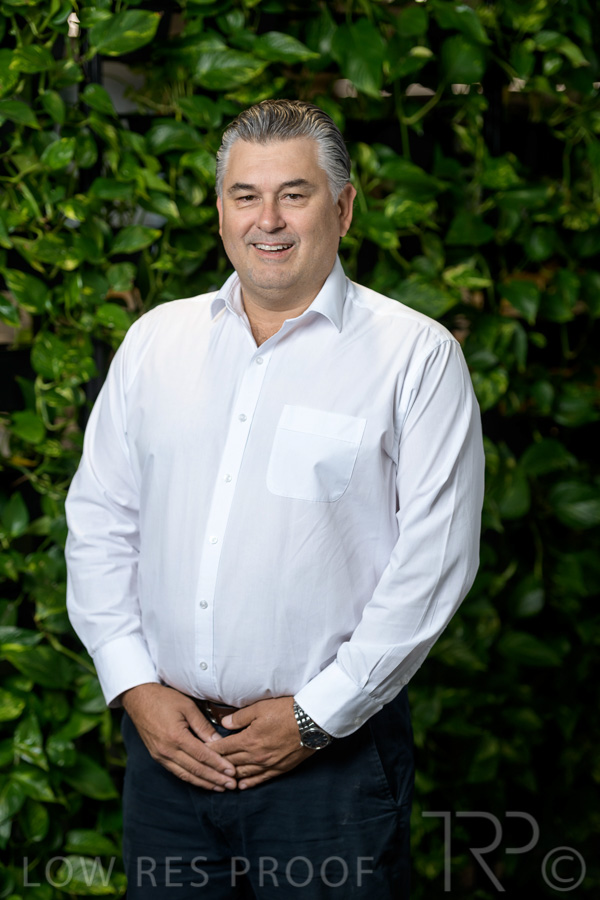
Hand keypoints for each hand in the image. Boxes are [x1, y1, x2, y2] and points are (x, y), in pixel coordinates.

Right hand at [121, 683, 236, 790]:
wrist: (139, 699)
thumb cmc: (164, 699)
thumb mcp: (187, 707)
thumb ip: (203, 726)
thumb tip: (218, 742)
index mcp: (176, 737)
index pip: (202, 755)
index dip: (218, 765)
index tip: (232, 771)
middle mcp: (167, 750)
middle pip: (195, 769)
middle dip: (215, 779)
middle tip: (231, 785)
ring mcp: (160, 756)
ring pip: (186, 775)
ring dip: (204, 783)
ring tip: (220, 788)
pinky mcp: (157, 757)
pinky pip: (176, 772)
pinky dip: (191, 779)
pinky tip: (202, 782)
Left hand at [215, 696, 314, 789]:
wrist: (312, 721)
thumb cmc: (286, 711)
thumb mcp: (260, 708)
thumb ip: (240, 717)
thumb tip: (223, 723)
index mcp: (249, 740)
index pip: (223, 748)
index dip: (210, 750)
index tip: (200, 751)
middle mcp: (256, 756)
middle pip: (230, 762)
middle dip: (216, 764)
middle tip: (205, 766)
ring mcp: (268, 764)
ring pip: (243, 773)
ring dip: (230, 776)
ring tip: (219, 778)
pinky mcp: (279, 768)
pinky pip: (260, 779)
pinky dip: (249, 783)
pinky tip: (241, 786)